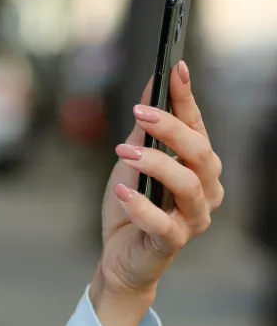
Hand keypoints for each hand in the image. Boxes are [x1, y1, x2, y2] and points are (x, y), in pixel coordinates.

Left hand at [94, 62, 223, 325]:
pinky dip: (142, 206)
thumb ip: (144, 127)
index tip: (175, 69)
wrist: (119, 257)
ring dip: (156, 164)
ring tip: (123, 152)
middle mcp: (205, 191)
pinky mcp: (173, 242)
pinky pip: (164, 224)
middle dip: (171, 129)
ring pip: (188, 186)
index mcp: (198, 167)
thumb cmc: (131, 205)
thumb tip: (152, 82)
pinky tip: (121, 192)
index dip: (187, 98)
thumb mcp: (132, 159)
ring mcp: (193, 218)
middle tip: (140, 112)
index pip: (197, 127)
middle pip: (199, 153)